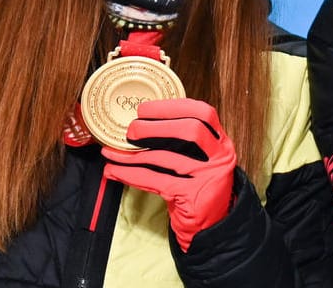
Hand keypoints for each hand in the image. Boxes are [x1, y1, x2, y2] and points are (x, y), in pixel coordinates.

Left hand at [101, 98, 235, 251]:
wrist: (210, 226)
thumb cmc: (197, 187)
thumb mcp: (200, 160)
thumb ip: (183, 142)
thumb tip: (142, 122)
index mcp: (221, 142)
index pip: (204, 114)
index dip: (174, 107)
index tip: (145, 109)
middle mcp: (219, 156)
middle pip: (190, 131)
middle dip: (156, 127)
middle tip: (130, 130)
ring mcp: (207, 177)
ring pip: (166, 157)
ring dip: (134, 154)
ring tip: (111, 152)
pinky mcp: (191, 196)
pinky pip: (155, 180)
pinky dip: (131, 175)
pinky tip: (115, 172)